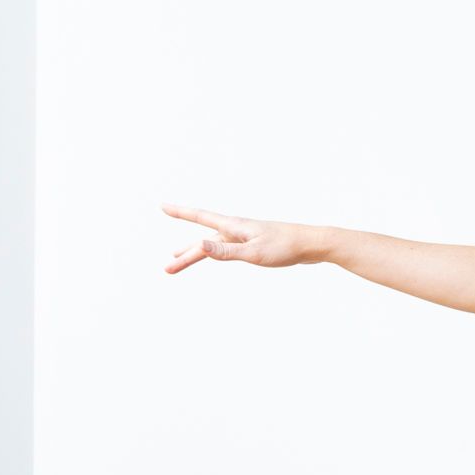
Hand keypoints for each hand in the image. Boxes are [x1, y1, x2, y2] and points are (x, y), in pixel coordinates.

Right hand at [161, 204, 322, 273]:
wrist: (313, 245)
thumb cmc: (286, 248)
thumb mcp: (253, 253)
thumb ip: (225, 251)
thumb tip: (199, 245)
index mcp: (233, 227)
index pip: (200, 217)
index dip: (180, 213)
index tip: (162, 206)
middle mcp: (236, 229)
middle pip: (204, 242)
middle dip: (185, 254)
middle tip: (167, 268)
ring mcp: (245, 236)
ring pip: (214, 246)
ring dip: (196, 253)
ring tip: (178, 258)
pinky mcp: (254, 244)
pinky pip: (226, 248)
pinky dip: (214, 252)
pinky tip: (213, 254)